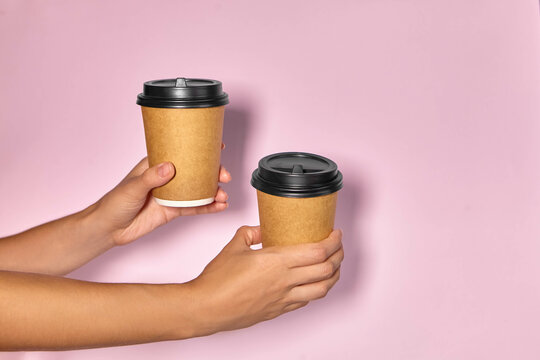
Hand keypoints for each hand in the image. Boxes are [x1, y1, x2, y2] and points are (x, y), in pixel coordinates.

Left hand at [93, 156, 231, 245]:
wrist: (109, 229)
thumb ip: (151, 178)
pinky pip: (194, 208)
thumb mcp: (132, 187)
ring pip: (198, 190)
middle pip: (195, 171)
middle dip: (213, 172)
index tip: (218, 146)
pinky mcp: (173, 211)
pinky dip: (208, 207)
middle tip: (224, 176)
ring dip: (213, 191)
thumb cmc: (114, 202)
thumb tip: (169, 168)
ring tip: (223, 195)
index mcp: (156, 165)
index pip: (181, 152)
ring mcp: (172, 194)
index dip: (199, 149)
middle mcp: (167, 178)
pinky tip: (220, 206)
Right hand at [189, 226, 343, 335]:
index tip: (336, 233)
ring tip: (333, 266)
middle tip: (339, 246)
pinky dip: (317, 290)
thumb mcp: (234, 245)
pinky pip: (306, 300)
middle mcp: (285, 281)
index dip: (333, 242)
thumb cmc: (217, 279)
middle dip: (339, 256)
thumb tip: (262, 230)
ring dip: (333, 276)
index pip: (317, 251)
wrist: (207, 308)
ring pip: (322, 289)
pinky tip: (314, 283)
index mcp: (276, 262)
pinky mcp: (279, 310)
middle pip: (326, 269)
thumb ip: (251, 233)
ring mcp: (284, 298)